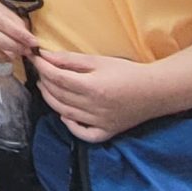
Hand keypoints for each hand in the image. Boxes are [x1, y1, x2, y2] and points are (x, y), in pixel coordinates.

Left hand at [31, 50, 161, 143]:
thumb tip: (45, 56)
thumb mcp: (98, 61)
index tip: (36, 59)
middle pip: (58, 95)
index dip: (42, 68)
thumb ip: (70, 59)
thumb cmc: (127, 72)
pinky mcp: (108, 132)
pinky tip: (65, 115)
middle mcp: (94, 107)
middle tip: (40, 71)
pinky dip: (71, 126)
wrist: (155, 91)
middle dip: (44, 81)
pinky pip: (84, 134)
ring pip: (65, 113)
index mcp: (92, 87)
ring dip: (51, 99)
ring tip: (46, 87)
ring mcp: (100, 122)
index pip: (57, 78)